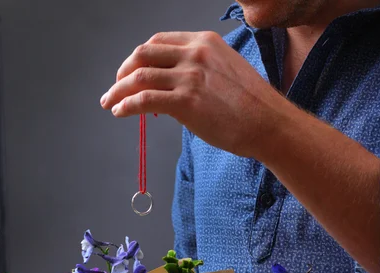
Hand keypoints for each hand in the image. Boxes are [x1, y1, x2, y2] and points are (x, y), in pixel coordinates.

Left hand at [100, 31, 283, 157]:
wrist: (269, 123)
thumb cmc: (253, 105)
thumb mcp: (226, 72)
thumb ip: (200, 72)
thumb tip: (176, 89)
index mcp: (203, 42)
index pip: (159, 42)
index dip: (139, 57)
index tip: (131, 72)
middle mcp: (194, 53)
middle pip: (143, 54)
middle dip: (123, 71)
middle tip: (115, 87)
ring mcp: (189, 76)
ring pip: (139, 76)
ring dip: (118, 90)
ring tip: (109, 102)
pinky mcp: (186, 101)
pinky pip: (145, 99)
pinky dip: (127, 105)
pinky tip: (120, 112)